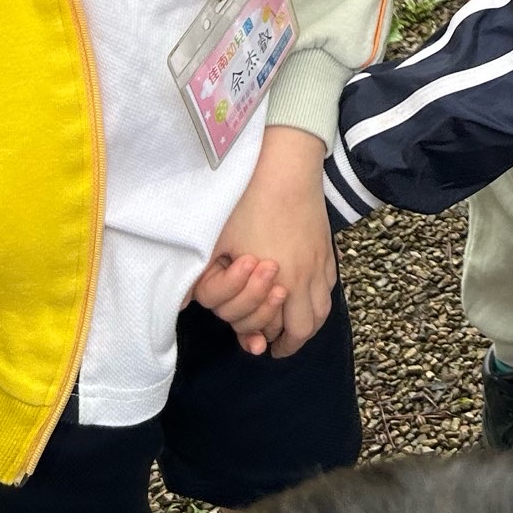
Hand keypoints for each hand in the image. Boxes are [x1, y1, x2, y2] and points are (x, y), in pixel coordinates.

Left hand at [193, 127, 333, 356]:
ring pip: (324, 307)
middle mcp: (305, 276)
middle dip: (293, 341)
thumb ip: (203, 279)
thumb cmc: (246, 203)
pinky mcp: (328, 245)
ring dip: (309, 322)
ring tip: (293, 326)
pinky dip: (318, 298)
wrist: (284, 165)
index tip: (259, 346)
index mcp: (279, 281)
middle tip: (278, 345)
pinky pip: (330, 284)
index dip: (269, 342)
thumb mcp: (216, 243)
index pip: (283, 330)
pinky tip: (305, 293)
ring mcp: (321, 261)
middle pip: (310, 326)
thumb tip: (183, 304)